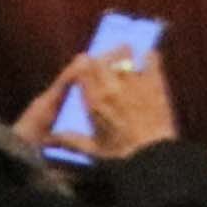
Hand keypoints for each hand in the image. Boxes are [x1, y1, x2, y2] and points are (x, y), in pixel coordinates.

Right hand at [18, 30, 171, 154]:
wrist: (152, 156)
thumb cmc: (120, 156)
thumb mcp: (91, 150)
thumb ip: (70, 141)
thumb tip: (50, 141)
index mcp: (93, 101)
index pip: (82, 71)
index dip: (83, 63)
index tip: (86, 61)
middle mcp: (112, 88)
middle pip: (101, 60)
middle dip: (102, 56)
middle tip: (106, 57)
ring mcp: (135, 84)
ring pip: (125, 56)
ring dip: (124, 52)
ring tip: (126, 50)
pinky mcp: (156, 85)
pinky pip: (151, 61)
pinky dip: (149, 57)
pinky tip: (149, 55)